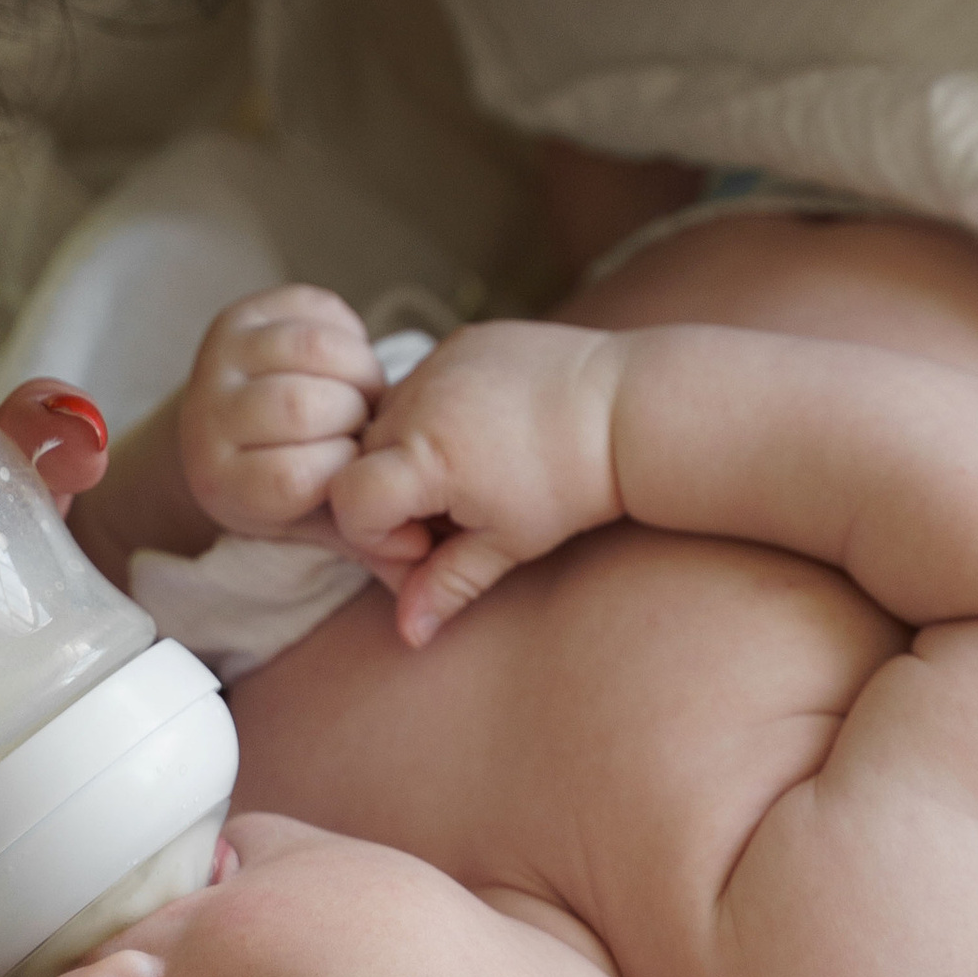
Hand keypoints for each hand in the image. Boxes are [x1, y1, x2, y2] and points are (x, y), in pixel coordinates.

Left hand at [178, 288, 387, 542]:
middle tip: (367, 421)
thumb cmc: (285, 482)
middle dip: (354, 412)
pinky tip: (346, 361)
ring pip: (308, 348)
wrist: (226, 431)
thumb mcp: (316, 521)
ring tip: (365, 390)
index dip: (344, 469)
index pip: (291, 476)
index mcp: (220, 481)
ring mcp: (217, 358)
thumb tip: (417, 551)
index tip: (356, 465)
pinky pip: (311, 308)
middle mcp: (205, 416)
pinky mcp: (239, 315)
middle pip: (298, 405)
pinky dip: (347, 333)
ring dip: (358, 368)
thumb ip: (365, 537)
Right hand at [328, 317, 625, 644]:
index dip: (378, 533)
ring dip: (411, 455)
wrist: (628, 409)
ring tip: (476, 474)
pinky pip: (422, 383)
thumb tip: (410, 635)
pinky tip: (490, 434)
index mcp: (427, 455)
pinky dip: (436, 414)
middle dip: (393, 498)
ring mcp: (438, 363)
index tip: (431, 542)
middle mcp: (420, 399)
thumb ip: (447, 585)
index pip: (349, 500)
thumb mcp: (509, 544)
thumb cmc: (573, 485)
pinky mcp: (460, 341)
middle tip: (457, 516)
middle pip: (362, 461)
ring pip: (388, 420)